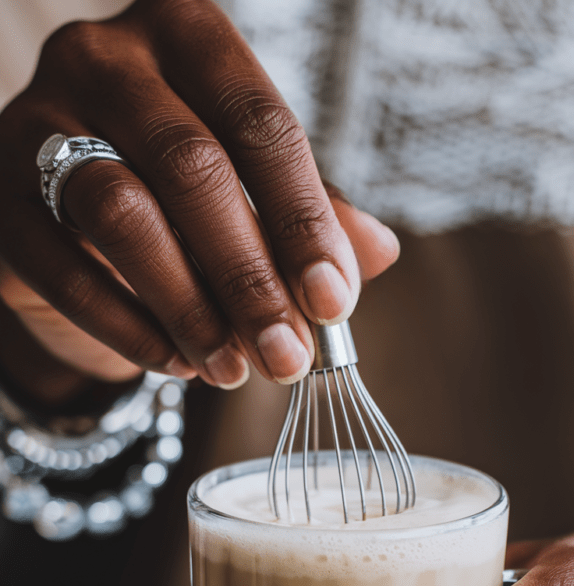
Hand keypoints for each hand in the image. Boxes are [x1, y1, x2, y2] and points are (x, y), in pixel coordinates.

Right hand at [0, 0, 398, 390]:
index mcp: (187, 36)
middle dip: (249, 277)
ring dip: (189, 307)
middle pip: (192, 168)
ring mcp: (38, 122)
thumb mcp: (251, 192)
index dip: (302, 219)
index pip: (260, 122)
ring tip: (232, 370)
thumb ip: (310, 214)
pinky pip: (64, 269)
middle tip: (288, 356)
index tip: (332, 302)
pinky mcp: (0, 197)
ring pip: (122, 214)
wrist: (68, 221)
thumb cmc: (176, 197)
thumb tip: (379, 254)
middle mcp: (106, 58)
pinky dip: (126, 327)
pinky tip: (174, 363)